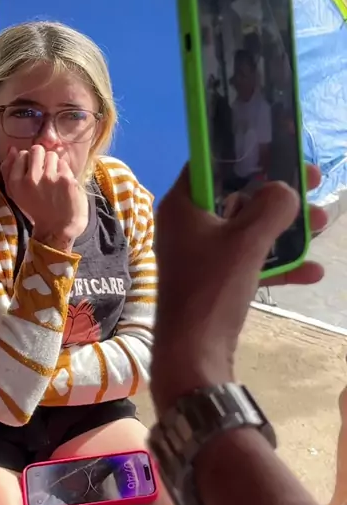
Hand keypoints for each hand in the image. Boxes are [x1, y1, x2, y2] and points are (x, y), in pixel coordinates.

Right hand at [1, 145, 88, 251]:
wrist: (58, 228)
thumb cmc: (37, 210)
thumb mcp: (16, 194)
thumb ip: (9, 171)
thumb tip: (11, 149)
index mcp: (16, 183)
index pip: (20, 154)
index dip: (28, 161)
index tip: (33, 172)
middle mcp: (31, 179)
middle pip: (36, 150)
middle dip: (41, 158)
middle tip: (45, 172)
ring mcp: (50, 178)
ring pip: (52, 155)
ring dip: (54, 164)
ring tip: (54, 179)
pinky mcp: (66, 180)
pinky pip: (64, 164)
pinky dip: (65, 172)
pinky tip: (63, 185)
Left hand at [151, 164, 326, 413]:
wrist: (193, 356)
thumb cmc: (212, 290)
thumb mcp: (248, 242)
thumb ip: (272, 208)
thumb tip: (286, 190)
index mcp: (182, 205)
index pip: (211, 162)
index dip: (248, 152)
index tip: (280, 148)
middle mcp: (187, 225)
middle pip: (238, 195)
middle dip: (279, 192)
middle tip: (315, 182)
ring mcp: (199, 255)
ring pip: (248, 229)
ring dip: (285, 227)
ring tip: (323, 225)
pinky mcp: (213, 281)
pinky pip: (248, 261)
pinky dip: (277, 263)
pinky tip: (313, 272)